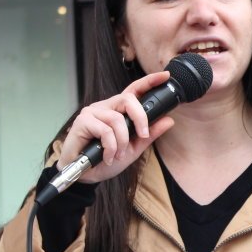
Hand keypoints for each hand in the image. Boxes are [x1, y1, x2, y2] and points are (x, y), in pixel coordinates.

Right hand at [56, 70, 176, 183]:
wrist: (85, 175)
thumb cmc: (105, 160)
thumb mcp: (133, 149)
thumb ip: (149, 134)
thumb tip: (169, 120)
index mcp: (118, 111)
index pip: (134, 91)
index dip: (149, 82)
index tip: (165, 76)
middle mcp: (105, 107)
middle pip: (128, 99)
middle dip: (140, 118)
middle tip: (142, 135)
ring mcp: (92, 112)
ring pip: (117, 119)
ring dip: (122, 142)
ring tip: (118, 155)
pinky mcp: (82, 121)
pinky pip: (105, 130)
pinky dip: (110, 147)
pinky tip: (107, 157)